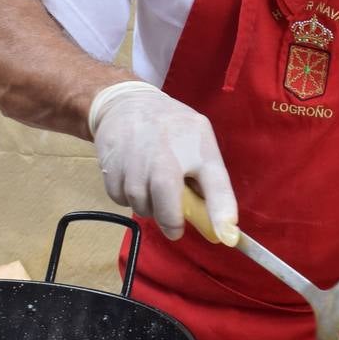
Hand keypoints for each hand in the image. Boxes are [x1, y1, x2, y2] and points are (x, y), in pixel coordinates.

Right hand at [88, 81, 237, 242]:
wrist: (124, 103)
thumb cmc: (171, 128)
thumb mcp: (199, 141)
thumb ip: (208, 181)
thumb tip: (217, 224)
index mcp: (198, 145)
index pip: (215, 182)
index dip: (221, 212)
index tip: (227, 236)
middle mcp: (167, 152)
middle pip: (168, 203)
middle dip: (171, 221)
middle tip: (174, 228)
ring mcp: (136, 160)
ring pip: (142, 205)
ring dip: (148, 207)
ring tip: (151, 188)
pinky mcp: (111, 166)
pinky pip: (120, 200)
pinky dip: (127, 198)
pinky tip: (133, 178)